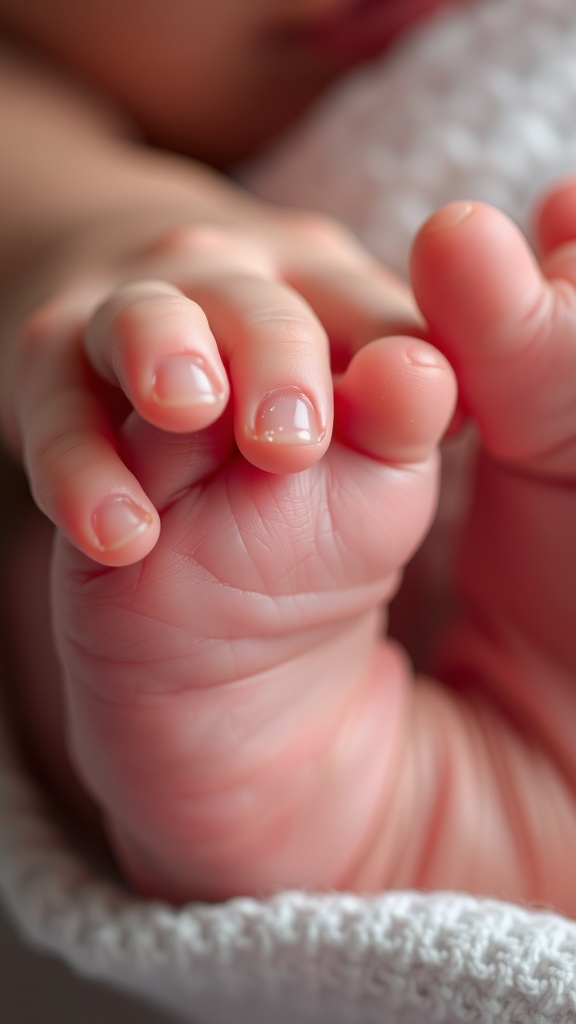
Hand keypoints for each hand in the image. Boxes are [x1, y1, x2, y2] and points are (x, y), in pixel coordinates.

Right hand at [3, 206, 423, 566]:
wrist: (154, 441)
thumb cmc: (278, 453)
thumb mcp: (361, 437)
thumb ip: (402, 418)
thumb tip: (419, 379)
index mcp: (327, 294)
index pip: (377, 321)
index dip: (395, 358)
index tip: (418, 416)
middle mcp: (233, 289)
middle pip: (262, 307)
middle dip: (278, 361)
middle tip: (292, 442)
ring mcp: (135, 318)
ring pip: (145, 317)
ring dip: (166, 353)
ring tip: (189, 408)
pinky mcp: (51, 371)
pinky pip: (56, 407)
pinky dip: (78, 464)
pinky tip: (119, 531)